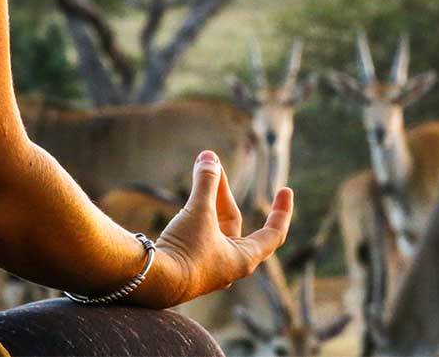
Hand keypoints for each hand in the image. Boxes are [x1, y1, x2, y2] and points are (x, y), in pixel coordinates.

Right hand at [156, 150, 292, 303]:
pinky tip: (186, 203)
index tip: (285, 191)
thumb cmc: (185, 250)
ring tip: (201, 171)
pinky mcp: (188, 265)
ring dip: (207, 201)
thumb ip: (206, 183)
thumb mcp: (199, 212)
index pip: (273, 234)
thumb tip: (209, 157)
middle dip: (222, 192)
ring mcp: (208, 267)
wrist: (152, 281)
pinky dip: (196, 215)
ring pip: (213, 227)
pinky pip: (198, 235)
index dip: (281, 211)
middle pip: (232, 221)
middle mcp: (229, 265)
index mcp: (244, 258)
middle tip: (211, 164)